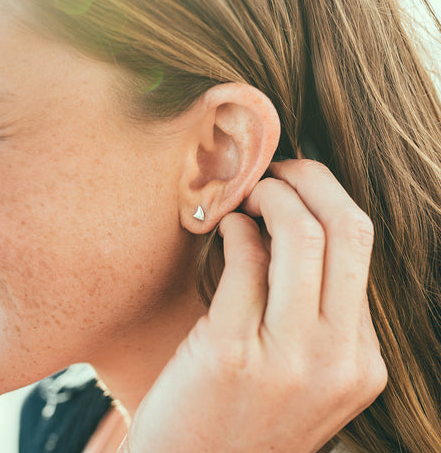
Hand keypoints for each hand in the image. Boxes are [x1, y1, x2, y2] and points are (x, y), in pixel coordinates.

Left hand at [119, 159, 387, 452]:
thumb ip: (310, 308)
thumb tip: (292, 224)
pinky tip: (223, 228)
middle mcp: (337, 360)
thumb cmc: (240, 414)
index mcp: (361, 361)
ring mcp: (288, 360)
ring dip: (272, 195)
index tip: (297, 186)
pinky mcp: (232, 353)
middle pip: (348, 230)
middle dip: (310, 180)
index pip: (362, 249)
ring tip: (249, 193)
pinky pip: (246, 259)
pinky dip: (234, 228)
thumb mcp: (299, 371)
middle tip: (276, 171)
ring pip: (303, 236)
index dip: (326, 200)